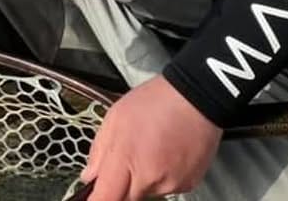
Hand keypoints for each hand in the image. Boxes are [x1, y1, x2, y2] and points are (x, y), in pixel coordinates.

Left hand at [80, 75, 221, 199]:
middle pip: (125, 198)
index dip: (96, 200)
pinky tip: (166, 152)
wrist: (197, 97)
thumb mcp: (115, 116)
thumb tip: (89, 176)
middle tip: (128, 158)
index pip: (104, 199)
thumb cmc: (156, 101)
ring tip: (151, 148)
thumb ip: (99, 150)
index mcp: (125, 159)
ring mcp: (170, 184)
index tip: (94, 196)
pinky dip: (163, 176)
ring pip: (146, 192)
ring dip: (143, 178)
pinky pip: (166, 187)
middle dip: (121, 185)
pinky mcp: (187, 184)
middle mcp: (148, 178)